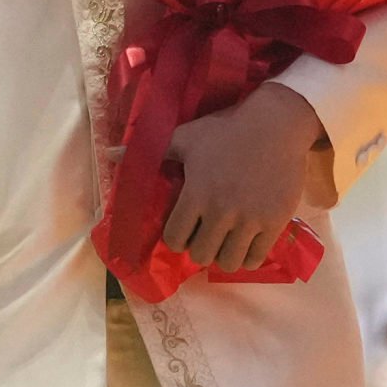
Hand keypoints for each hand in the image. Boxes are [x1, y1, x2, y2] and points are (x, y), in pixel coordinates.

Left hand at [161, 80, 332, 274]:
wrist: (276, 124)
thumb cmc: (227, 130)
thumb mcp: (185, 136)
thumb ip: (151, 150)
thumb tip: (110, 153)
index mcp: (196, 194)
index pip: (175, 239)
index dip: (177, 237)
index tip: (185, 230)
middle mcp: (221, 212)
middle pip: (201, 256)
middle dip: (200, 248)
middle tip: (207, 237)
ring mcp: (250, 220)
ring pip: (229, 262)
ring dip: (224, 255)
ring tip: (227, 243)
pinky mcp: (274, 222)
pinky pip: (256, 258)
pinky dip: (249, 256)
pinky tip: (248, 243)